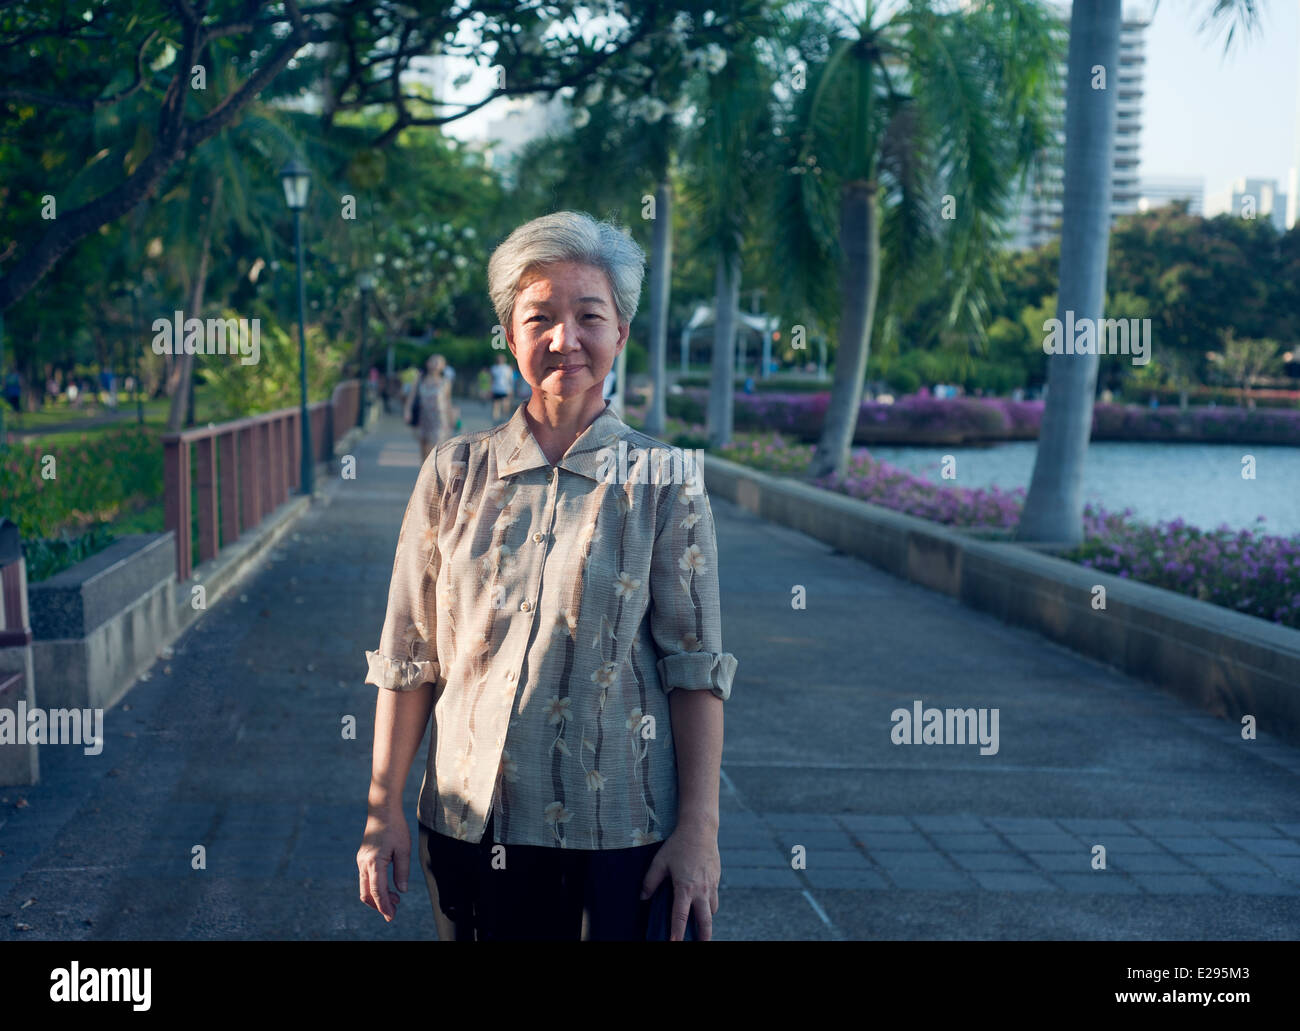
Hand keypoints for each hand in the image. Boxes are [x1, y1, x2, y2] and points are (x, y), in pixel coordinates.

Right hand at [357, 805, 409, 921]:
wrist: (382, 810)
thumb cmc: (395, 828)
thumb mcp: (404, 849)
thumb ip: (402, 871)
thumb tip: (402, 891)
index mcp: (374, 862)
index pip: (377, 891)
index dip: (384, 906)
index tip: (391, 917)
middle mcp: (364, 863)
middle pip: (367, 894)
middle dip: (379, 906)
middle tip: (393, 912)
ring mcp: (361, 861)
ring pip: (365, 887)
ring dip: (378, 897)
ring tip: (396, 899)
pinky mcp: (362, 858)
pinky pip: (366, 878)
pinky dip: (375, 887)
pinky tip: (389, 887)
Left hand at [640, 817, 719, 940]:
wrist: (700, 829)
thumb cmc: (678, 845)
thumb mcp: (659, 862)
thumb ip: (650, 881)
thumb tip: (643, 897)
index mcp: (685, 888)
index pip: (681, 917)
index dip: (677, 933)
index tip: (674, 944)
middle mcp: (701, 890)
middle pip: (705, 921)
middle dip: (703, 937)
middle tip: (700, 945)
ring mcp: (711, 885)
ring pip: (712, 911)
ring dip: (707, 920)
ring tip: (701, 927)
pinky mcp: (717, 878)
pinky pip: (715, 898)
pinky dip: (710, 905)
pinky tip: (703, 905)